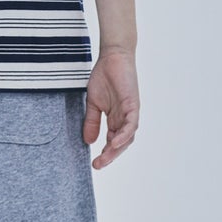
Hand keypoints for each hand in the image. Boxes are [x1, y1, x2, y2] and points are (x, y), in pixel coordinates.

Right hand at [83, 48, 139, 169]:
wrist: (112, 56)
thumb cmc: (104, 76)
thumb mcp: (93, 103)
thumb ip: (92, 122)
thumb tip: (88, 141)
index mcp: (116, 119)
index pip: (112, 142)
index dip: (105, 154)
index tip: (94, 164)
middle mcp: (125, 118)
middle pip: (120, 143)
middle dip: (110, 156)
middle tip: (98, 165)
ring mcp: (130, 112)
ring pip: (127, 137)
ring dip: (116, 149)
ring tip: (105, 158)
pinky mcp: (133, 104)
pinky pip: (131, 124)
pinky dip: (124, 135)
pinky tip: (114, 143)